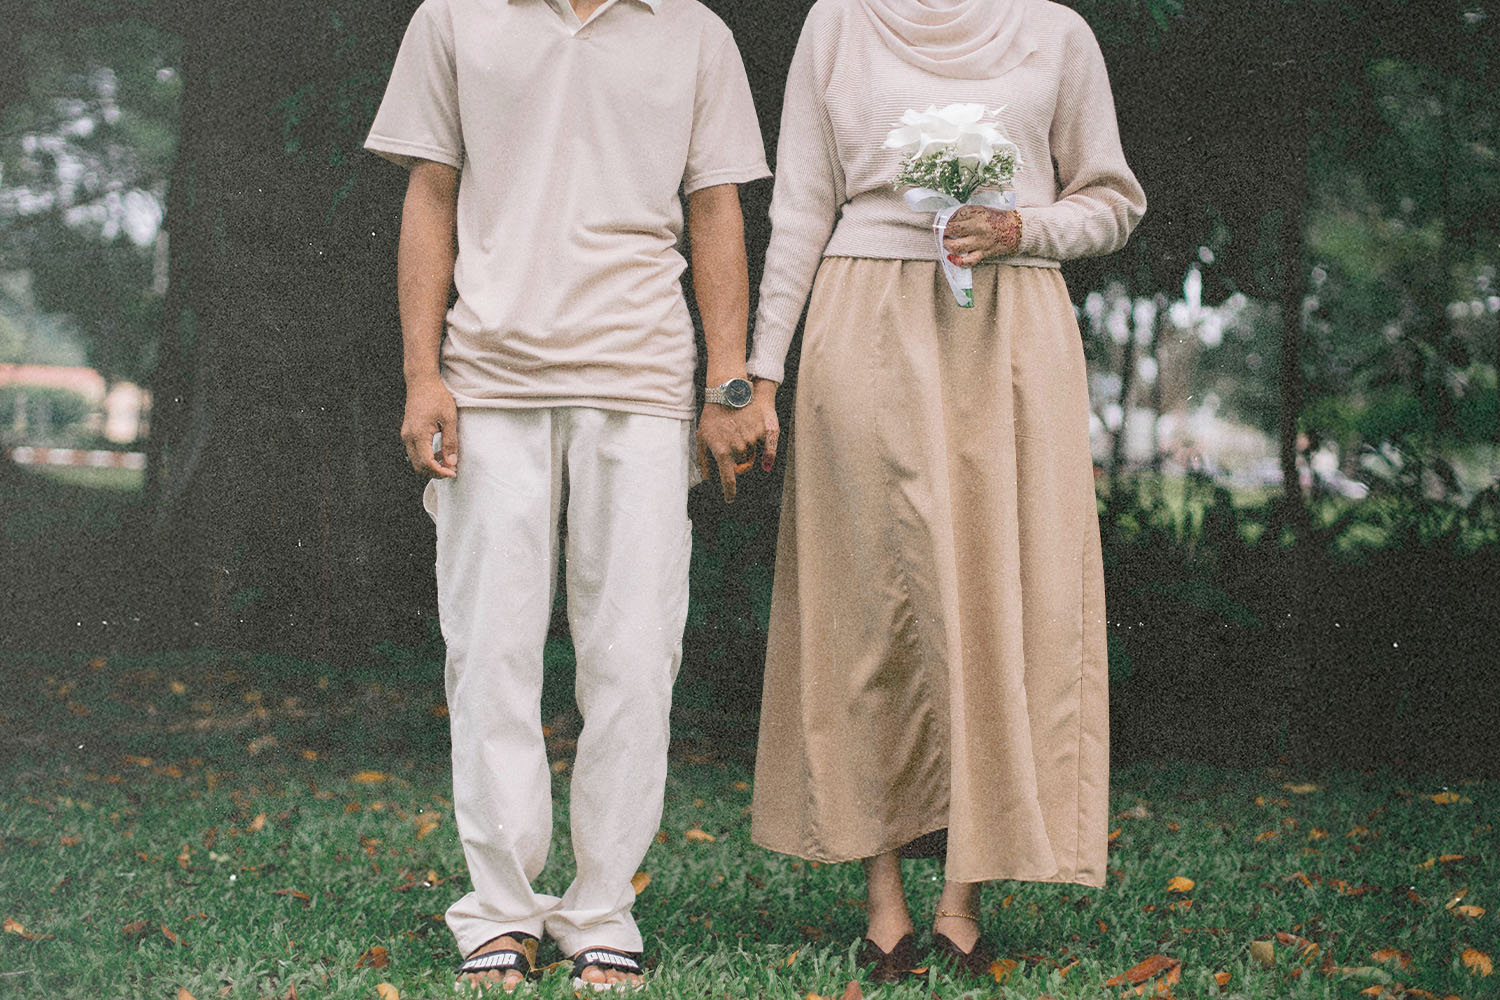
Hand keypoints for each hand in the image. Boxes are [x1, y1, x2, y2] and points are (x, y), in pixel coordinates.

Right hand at [401, 373, 458, 477]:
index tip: (453, 473)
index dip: (440, 472)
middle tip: (451, 471)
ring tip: (447, 463)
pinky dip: (426, 458)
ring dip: (430, 466)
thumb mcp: (449, 419)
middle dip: (435, 472)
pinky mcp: (407, 432)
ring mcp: (406, 434)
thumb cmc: (437, 397)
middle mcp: (408, 437)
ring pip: (415, 460)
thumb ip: (450, 442)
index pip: (427, 463)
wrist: (422, 382)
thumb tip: (451, 462)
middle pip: (419, 466)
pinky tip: (439, 454)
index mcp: (418, 434)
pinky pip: (414, 452)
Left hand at [696, 379, 778, 502]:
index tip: (730, 499)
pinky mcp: (762, 432)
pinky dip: (760, 449)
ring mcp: (751, 440)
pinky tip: (757, 448)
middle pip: (740, 466)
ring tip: (737, 433)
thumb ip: (704, 460)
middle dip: (736, 461)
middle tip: (729, 445)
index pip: (728, 480)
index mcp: (722, 452)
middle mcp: (738, 449)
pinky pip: (763, 447)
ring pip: (751, 456)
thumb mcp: (702, 437)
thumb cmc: (712, 416)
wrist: (729, 393)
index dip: (730, 492)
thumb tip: (707, 478)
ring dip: (745, 451)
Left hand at [942, 206, 1021, 267]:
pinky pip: (967, 261)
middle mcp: (978, 227)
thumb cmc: (998, 217)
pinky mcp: (983, 253)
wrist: (1017, 229)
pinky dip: (957, 261)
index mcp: (977, 213)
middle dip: (941, 231)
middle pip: (952, 230)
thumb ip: (967, 213)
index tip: (939, 220)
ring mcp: (980, 242)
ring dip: (946, 245)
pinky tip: (951, 257)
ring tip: (944, 242)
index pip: (954, 215)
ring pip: (956, 246)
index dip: (943, 219)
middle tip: (939, 231)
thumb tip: (949, 217)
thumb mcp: (983, 208)